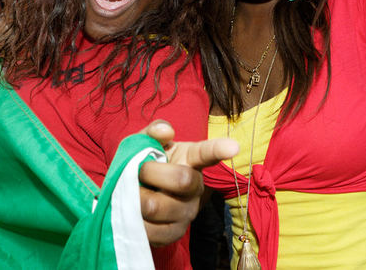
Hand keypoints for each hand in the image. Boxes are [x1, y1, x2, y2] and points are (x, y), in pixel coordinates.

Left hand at [138, 119, 237, 245]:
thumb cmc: (144, 162)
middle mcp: (195, 186)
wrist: (132, 193)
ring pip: (158, 207)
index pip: (208, 152)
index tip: (233, 146)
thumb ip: (153, 131)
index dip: (219, 149)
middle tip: (137, 172)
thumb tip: (166, 132)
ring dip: (135, 198)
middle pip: (181, 180)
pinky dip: (136, 221)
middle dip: (150, 173)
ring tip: (133, 193)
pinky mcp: (175, 233)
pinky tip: (135, 213)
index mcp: (191, 158)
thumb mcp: (145, 142)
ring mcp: (187, 212)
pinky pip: (152, 230)